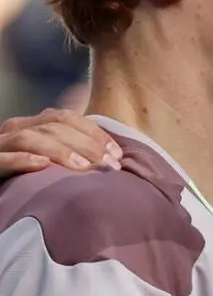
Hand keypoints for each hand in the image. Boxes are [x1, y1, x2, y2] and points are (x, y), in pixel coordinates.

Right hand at [0, 109, 122, 178]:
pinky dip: (22, 160)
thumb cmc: (24, 177)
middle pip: (53, 126)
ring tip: (84, 167)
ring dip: (60, 151)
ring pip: (29, 138)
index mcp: (32, 124)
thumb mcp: (49, 159)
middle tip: (109, 165)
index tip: (117, 153)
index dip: (95, 132)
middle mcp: (15, 129)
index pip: (68, 118)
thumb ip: (72, 152)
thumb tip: (111, 157)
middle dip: (86, 144)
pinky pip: (1, 159)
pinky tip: (42, 165)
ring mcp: (0, 145)